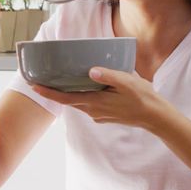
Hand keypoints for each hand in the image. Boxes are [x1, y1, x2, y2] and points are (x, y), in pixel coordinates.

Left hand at [29, 67, 176, 130]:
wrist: (156, 117)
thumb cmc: (143, 98)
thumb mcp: (128, 82)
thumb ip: (109, 76)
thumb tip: (91, 71)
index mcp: (96, 102)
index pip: (65, 98)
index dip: (48, 93)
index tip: (34, 86)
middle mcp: (93, 111)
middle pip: (68, 101)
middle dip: (53, 92)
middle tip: (40, 81)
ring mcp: (98, 115)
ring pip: (78, 102)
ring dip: (68, 94)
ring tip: (59, 81)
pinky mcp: (104, 116)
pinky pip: (88, 105)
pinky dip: (82, 96)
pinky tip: (85, 86)